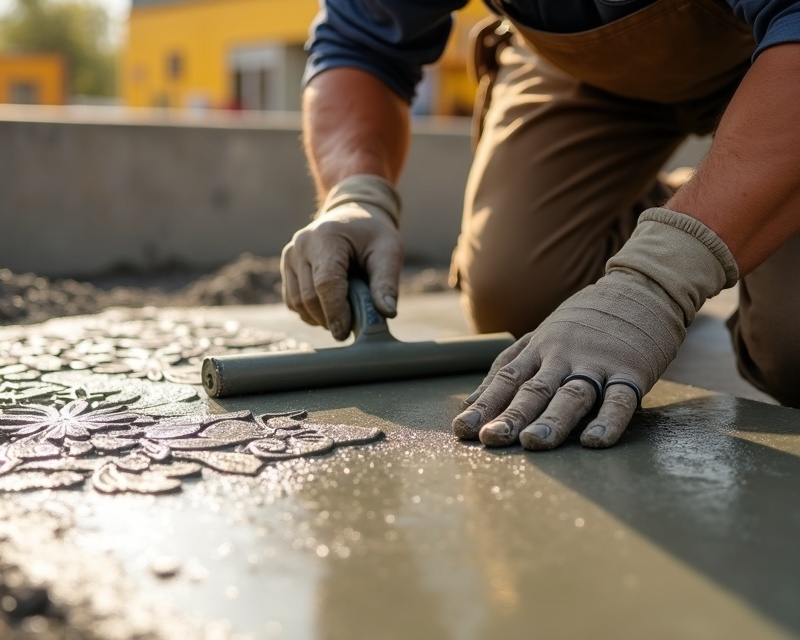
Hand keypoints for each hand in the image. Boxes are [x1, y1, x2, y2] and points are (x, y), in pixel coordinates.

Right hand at [281, 175, 403, 340]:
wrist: (352, 217)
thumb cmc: (373, 235)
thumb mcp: (389, 251)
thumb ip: (387, 282)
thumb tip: (387, 312)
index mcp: (327, 236)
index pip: (326, 283)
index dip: (335, 312)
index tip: (345, 333)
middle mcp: (301, 245)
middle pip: (309, 297)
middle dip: (330, 318)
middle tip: (353, 327)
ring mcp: (290, 256)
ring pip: (298, 304)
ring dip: (320, 318)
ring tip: (344, 315)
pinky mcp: (287, 268)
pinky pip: (293, 302)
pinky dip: (311, 313)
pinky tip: (330, 308)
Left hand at [452, 208, 738, 449]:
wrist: (639, 290)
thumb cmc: (582, 323)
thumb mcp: (539, 339)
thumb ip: (506, 371)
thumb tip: (468, 404)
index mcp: (539, 351)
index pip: (506, 381)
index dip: (483, 405)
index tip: (461, 429)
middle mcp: (563, 357)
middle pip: (534, 389)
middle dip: (511, 415)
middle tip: (490, 439)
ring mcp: (597, 364)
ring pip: (571, 395)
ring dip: (552, 420)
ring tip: (533, 443)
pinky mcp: (632, 371)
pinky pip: (620, 399)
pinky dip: (608, 420)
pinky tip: (595, 441)